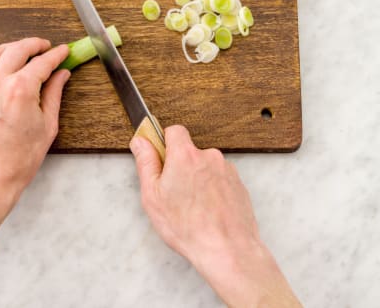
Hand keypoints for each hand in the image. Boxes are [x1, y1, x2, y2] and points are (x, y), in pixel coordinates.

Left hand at [0, 37, 70, 226]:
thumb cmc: (18, 160)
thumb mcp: (47, 126)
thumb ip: (53, 95)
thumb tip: (61, 75)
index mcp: (21, 89)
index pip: (42, 62)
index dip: (56, 55)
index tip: (63, 52)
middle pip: (18, 50)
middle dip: (35, 45)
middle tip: (46, 47)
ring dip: (13, 47)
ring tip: (25, 50)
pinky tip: (0, 61)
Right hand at [130, 126, 299, 307]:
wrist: (227, 249)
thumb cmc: (189, 227)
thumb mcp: (153, 196)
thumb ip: (146, 163)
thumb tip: (140, 142)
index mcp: (185, 155)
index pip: (174, 130)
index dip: (164, 143)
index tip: (159, 158)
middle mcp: (209, 157)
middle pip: (189, 152)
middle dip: (180, 167)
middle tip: (173, 194)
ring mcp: (227, 170)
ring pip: (204, 167)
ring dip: (197, 180)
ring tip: (192, 208)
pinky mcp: (238, 184)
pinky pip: (219, 180)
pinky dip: (212, 191)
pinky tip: (207, 211)